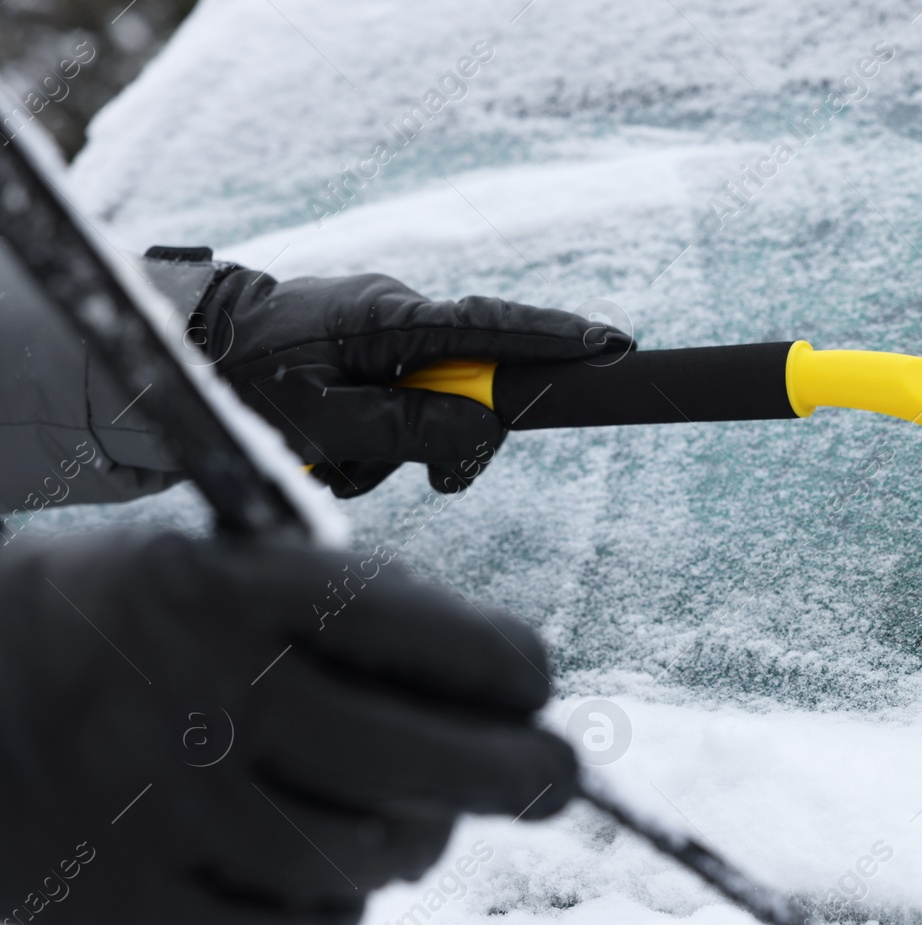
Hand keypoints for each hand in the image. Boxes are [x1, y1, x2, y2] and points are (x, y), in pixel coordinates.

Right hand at [0, 532, 575, 924]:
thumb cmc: (116, 621)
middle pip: (411, 757)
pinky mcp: (119, 908)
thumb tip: (502, 687)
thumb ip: (350, 612)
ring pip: (363, 857)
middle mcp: (193, 699)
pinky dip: (332, 906)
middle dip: (518, 771)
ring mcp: (155, 814)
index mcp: (223, 592)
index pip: (411, 628)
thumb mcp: (218, 563)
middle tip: (555, 776)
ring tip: (417, 817)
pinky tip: (327, 872)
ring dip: (417, 838)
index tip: (534, 682)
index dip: (504, 664)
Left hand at [195, 269, 631, 496]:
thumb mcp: (319, 420)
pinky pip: (400, 407)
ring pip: (433, 407)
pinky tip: (330, 446)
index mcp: (389, 319)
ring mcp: (384, 334)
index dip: (557, 338)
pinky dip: (374, 442)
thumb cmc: (240, 383)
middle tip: (430, 485)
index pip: (492, 327)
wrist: (180, 353)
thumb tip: (483, 427)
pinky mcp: (369, 354)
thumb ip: (407, 428)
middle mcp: (396, 316)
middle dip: (448, 441)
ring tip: (333, 456)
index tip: (615, 346)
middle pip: (473, 384)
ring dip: (395, 450)